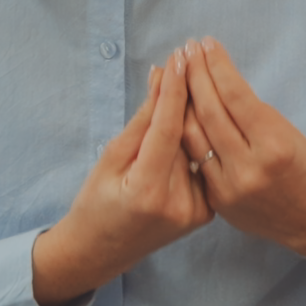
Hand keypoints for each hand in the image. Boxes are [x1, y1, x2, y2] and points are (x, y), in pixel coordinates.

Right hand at [33, 50, 212, 305]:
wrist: (104, 250)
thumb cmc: (97, 201)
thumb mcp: (110, 158)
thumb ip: (141, 121)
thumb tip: (162, 78)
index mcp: (149, 190)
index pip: (167, 129)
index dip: (174, 90)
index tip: (179, 57)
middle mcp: (179, 203)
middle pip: (190, 136)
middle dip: (190, 93)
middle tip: (190, 56)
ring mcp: (198, 212)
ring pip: (201, 148)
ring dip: (197, 113)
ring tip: (191, 79)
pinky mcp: (207, 213)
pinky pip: (205, 165)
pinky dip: (200, 141)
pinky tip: (196, 118)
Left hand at [179, 37, 305, 272]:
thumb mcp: (289, 134)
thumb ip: (252, 114)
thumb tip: (217, 83)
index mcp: (274, 144)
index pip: (236, 95)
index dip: (218, 65)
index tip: (207, 44)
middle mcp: (249, 166)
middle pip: (209, 112)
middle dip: (195, 75)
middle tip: (187, 50)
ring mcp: (229, 187)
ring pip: (193, 135)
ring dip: (181, 100)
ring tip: (177, 74)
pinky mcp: (217, 202)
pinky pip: (193, 159)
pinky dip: (184, 132)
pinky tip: (177, 111)